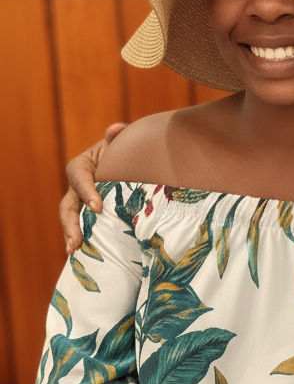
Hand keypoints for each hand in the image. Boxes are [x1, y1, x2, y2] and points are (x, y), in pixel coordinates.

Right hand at [60, 122, 127, 253]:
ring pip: (72, 218)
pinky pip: (85, 226)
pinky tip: (85, 254)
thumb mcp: (125, 141)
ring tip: (73, 251)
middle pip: (68, 204)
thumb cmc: (127, 150)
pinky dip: (84, 239)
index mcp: (82, 165)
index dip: (86, 192)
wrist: (135, 163)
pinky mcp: (92, 214)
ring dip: (71, 235)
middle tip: (75, 241)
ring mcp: (83, 202)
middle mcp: (79, 185)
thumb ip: (119, 136)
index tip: (98, 207)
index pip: (79, 177)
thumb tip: (116, 129)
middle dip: (70, 223)